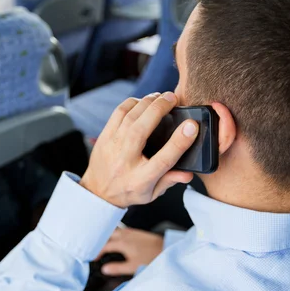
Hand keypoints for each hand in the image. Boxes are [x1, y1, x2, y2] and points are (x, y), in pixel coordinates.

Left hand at [80, 92, 198, 207]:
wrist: (97, 193)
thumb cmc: (128, 191)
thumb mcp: (152, 193)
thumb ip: (170, 180)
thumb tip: (189, 173)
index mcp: (141, 179)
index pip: (164, 159)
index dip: (180, 142)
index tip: (191, 126)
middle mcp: (125, 161)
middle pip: (142, 130)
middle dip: (159, 109)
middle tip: (173, 98)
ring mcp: (112, 147)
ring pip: (129, 117)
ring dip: (146, 102)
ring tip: (160, 97)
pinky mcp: (104, 137)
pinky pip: (118, 113)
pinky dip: (132, 103)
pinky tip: (143, 102)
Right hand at [96, 227, 162, 275]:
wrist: (166, 248)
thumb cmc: (151, 258)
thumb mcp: (133, 266)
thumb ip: (117, 268)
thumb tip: (105, 269)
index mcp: (122, 242)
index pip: (104, 246)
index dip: (97, 252)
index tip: (92, 257)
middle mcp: (125, 234)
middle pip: (107, 234)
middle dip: (99, 240)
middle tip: (94, 246)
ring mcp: (130, 231)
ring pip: (113, 230)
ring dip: (107, 235)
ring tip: (102, 241)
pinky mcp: (136, 231)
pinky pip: (121, 229)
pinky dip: (115, 233)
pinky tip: (117, 238)